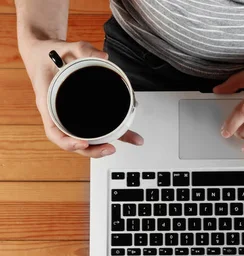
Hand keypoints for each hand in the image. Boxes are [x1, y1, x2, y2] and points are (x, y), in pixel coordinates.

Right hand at [21, 39, 142, 157]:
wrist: (44, 52)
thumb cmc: (49, 54)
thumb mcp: (63, 46)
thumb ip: (82, 49)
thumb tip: (103, 56)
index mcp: (48, 102)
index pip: (54, 130)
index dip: (67, 141)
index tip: (83, 143)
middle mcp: (58, 112)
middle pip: (72, 140)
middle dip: (91, 149)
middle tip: (110, 148)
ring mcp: (70, 114)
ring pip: (85, 137)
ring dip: (103, 145)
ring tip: (123, 144)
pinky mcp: (82, 112)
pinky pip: (95, 126)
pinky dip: (112, 133)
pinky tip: (128, 136)